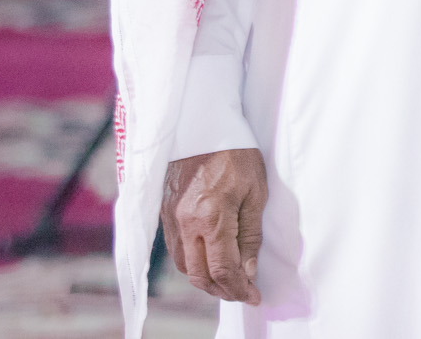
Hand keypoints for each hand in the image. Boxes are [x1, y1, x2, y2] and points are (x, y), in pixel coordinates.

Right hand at [162, 148, 267, 303]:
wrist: (201, 124)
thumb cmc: (236, 153)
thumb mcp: (256, 191)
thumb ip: (250, 234)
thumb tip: (249, 270)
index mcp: (211, 217)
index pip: (223, 269)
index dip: (239, 289)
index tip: (254, 296)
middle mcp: (185, 223)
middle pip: (199, 275)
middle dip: (222, 290)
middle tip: (243, 292)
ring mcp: (171, 219)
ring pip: (184, 266)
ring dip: (205, 279)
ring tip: (228, 280)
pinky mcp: (164, 212)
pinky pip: (175, 250)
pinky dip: (192, 263)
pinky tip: (209, 260)